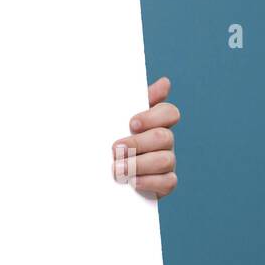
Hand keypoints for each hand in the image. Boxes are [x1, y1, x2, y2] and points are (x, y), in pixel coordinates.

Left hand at [111, 76, 179, 198]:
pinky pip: (168, 182)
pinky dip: (150, 182)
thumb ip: (130, 98)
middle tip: (115, 148)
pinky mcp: (164, 183)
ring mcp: (166, 161)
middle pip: (164, 137)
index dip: (154, 117)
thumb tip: (165, 82)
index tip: (131, 123)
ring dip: (139, 164)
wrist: (94, 171)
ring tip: (117, 168)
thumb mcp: (113, 116)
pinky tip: (132, 182)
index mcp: (154, 121)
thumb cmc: (106, 136)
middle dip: (138, 143)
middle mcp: (164, 140)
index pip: (169, 112)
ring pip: (165, 160)